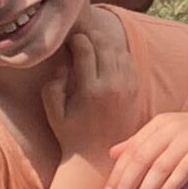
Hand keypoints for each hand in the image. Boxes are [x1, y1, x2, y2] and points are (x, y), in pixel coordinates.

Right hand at [41, 8, 140, 162]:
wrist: (98, 156)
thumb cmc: (71, 134)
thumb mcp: (53, 114)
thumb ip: (52, 88)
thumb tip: (63, 65)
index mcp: (90, 90)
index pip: (86, 50)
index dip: (76, 39)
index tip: (69, 38)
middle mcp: (112, 85)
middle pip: (105, 45)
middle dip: (91, 35)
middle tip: (81, 32)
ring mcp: (127, 86)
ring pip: (119, 50)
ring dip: (105, 42)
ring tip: (92, 40)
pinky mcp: (135, 88)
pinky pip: (129, 61)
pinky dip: (118, 52)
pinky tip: (107, 53)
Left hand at [104, 111, 187, 188]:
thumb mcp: (168, 137)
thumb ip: (141, 144)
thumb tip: (112, 153)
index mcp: (160, 124)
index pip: (132, 151)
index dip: (118, 174)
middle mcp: (173, 127)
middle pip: (142, 159)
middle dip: (127, 185)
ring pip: (161, 166)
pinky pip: (184, 168)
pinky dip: (170, 185)